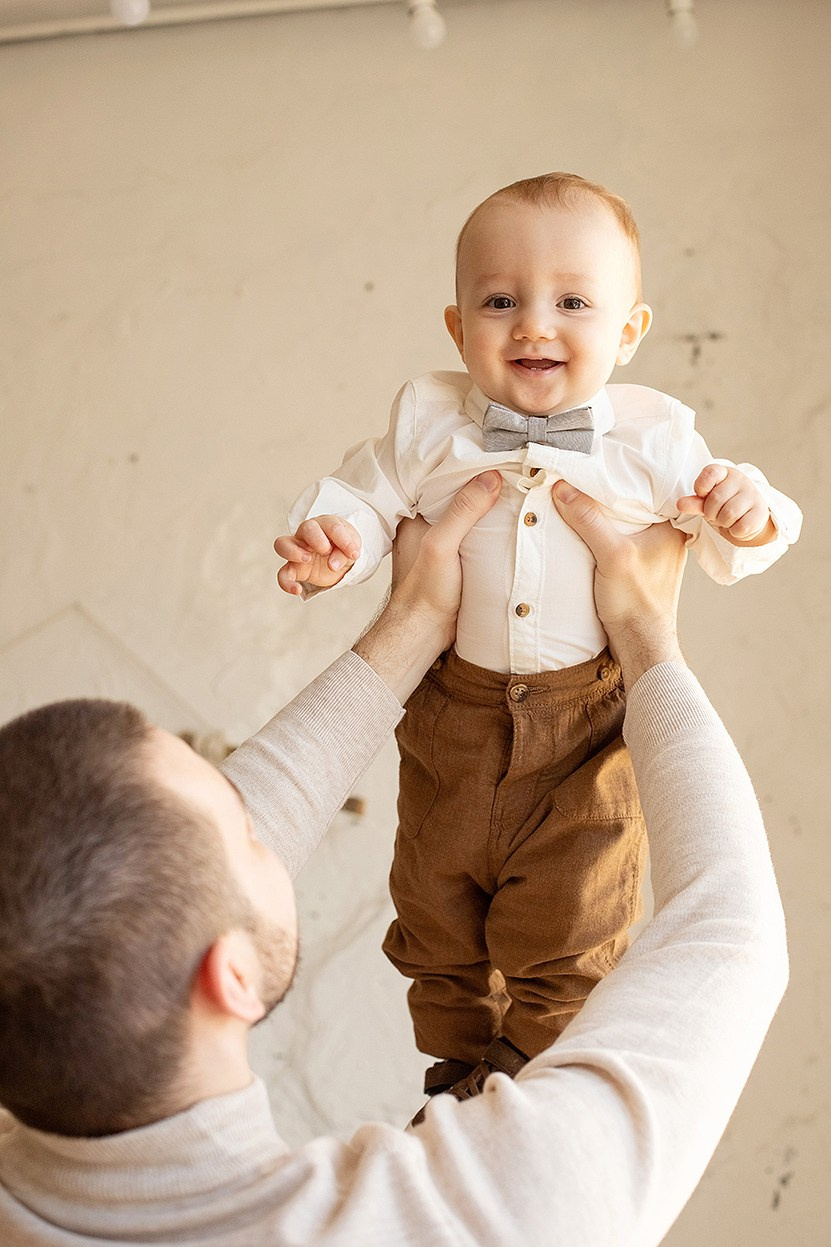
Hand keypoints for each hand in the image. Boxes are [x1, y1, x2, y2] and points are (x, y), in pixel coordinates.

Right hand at [274, 516, 361, 594]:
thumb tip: (333, 564)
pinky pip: (283, 574)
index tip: (353, 554)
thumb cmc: (342, 547)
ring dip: (293, 551)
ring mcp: (297, 549)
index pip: (331, 526)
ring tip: (307, 559)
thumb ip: (346, 552)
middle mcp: (307, 533)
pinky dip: (286, 582)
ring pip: (282, 544)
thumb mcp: (351, 549)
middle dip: (318, 539)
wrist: (337, 560)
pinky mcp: (294, 568)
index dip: (343, 540)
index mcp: (325, 524)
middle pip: (306, 527)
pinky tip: (297, 590)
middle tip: (327, 551)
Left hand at [353, 471, 501, 701]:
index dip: (467, 469)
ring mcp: (444, 545)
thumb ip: (462, 512)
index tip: (495, 458)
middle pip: (459, 497)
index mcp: (415, 516)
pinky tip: (511, 524)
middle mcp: (428, 527)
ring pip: (470, 518)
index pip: (443, 481)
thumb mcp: (441, 545)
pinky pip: (477, 537)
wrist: (426, 634)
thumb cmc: (425, 593)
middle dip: (483, 486)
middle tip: (514, 471)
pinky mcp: (459, 561)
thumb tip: (490, 478)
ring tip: (518, 491)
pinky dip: (492, 531)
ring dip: (490, 510)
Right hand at [552, 481, 685, 686]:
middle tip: (585, 469)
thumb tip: (562, 486)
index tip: (602, 457)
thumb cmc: (637, 603)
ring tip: (580, 489)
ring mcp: (651, 550)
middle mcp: (666, 534)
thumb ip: (589, 519)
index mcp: (672, 525)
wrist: (640, 645)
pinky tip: (584, 522)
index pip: (651, 485)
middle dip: (611, 488)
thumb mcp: (612, 555)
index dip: (627, 471)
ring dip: (604, 510)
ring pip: (626, 519)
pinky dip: (602, 528)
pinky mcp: (636, 565)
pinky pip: (618, 535)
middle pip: (635, 500)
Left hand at [677, 464, 773, 545]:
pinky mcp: (761, 513)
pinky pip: (740, 527)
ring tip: (726, 519)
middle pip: (716, 499)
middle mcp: (741, 480)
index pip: (710, 473)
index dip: (701, 487)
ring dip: (723, 522)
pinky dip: (734, 531)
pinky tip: (737, 525)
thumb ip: (693, 502)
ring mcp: (753, 495)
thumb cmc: (722, 505)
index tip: (702, 495)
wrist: (746, 517)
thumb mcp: (705, 502)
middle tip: (715, 514)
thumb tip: (680, 504)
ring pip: (728, 514)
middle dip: (711, 512)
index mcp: (724, 473)